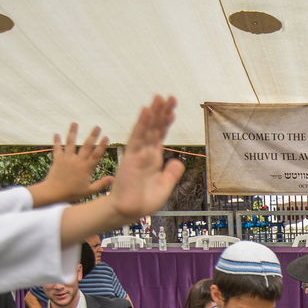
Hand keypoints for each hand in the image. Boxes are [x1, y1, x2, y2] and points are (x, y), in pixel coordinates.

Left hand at [28, 123, 112, 205]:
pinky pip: (57, 148)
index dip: (102, 146)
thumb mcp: (89, 191)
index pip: (96, 155)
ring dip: (73, 132)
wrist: (54, 192)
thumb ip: (101, 184)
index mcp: (86, 168)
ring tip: (75, 123)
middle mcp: (77, 161)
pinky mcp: (57, 159)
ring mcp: (67, 159)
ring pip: (71, 143)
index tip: (106, 137)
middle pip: (86, 146)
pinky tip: (57, 134)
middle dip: (92, 136)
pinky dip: (57, 141)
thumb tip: (113, 179)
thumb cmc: (72, 193)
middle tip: (97, 126)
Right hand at [107, 96, 185, 219]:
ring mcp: (138, 153)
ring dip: (153, 113)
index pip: (160, 135)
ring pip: (146, 129)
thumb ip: (172, 173)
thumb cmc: (144, 201)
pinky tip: (146, 111)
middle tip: (169, 96)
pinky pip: (137, 138)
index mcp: (153, 158)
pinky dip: (142, 124)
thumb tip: (177, 161)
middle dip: (162, 112)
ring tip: (159, 98)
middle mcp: (145, 152)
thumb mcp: (165, 186)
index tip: (172, 109)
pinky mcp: (131, 157)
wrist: (130, 211)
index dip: (166, 122)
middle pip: (155, 128)